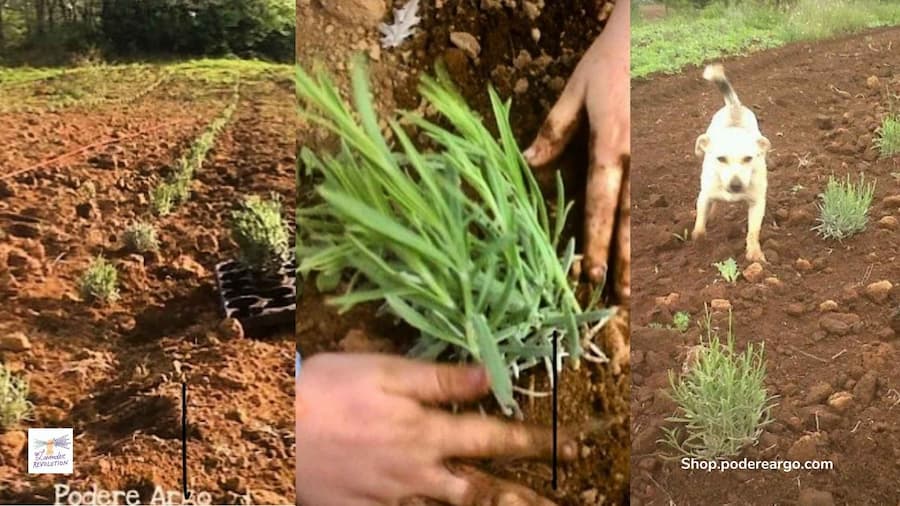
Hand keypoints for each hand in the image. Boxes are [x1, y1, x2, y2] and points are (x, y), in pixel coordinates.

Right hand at [296, 353, 575, 505]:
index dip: (533, 441)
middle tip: (560, 502)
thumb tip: (490, 376)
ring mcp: (392, 500)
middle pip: (481, 491)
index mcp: (426, 432)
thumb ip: (438, 379)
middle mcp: (418, 473)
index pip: (492, 437)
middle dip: (524, 497)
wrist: (271, 430)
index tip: (574, 446)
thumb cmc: (327, 389)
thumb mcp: (383, 372)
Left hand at [523, 0, 629, 301]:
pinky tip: (636, 254)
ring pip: (639, 217)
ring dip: (635, 256)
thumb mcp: (575, 89)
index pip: (603, 202)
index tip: (592, 274)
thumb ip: (554, 129)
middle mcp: (634, 160)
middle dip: (624, 263)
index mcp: (614, 145)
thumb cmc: (609, 60)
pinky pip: (641, 200)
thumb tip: (529, 166)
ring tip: (629, 293)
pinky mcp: (649, 156)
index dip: (599, 241)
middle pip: (628, 221)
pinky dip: (638, 231)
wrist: (649, 33)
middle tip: (618, 302)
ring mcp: (646, 160)